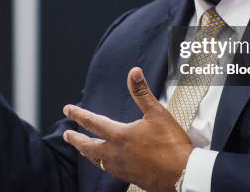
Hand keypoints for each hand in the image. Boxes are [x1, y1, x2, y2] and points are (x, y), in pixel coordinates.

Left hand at [63, 67, 192, 191]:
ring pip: (97, 160)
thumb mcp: (157, 113)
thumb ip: (142, 93)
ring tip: (83, 150)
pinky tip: (107, 163)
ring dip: (87, 153)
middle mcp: (116, 153)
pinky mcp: (129, 178)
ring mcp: (122, 168)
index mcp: (120, 136)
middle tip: (67, 135)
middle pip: (89, 146)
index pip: (93, 123)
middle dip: (76, 140)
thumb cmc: (172, 145)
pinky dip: (101, 163)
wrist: (183, 176)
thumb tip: (133, 72)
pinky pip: (109, 169)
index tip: (67, 109)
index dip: (78, 114)